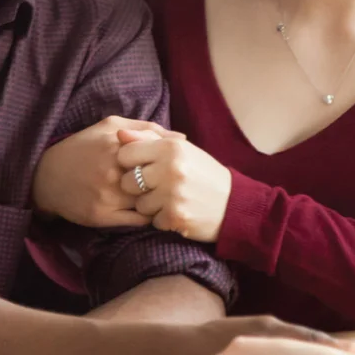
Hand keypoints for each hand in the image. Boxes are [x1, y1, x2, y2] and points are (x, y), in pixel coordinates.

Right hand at [32, 116, 183, 227]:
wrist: (47, 176)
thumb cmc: (83, 147)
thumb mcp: (111, 126)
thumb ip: (146, 128)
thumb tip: (181, 138)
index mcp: (119, 145)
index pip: (162, 155)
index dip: (172, 163)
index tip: (177, 166)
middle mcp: (114, 171)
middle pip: (158, 181)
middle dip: (170, 184)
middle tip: (176, 185)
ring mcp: (108, 196)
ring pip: (150, 203)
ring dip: (160, 202)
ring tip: (164, 198)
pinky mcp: (102, 216)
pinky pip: (138, 220)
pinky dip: (149, 216)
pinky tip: (149, 209)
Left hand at [117, 129, 231, 241]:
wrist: (233, 203)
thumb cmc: (203, 173)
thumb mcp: (181, 149)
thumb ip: (149, 139)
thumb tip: (120, 134)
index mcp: (171, 147)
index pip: (126, 153)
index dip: (130, 163)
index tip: (142, 167)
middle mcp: (171, 169)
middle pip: (127, 181)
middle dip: (136, 187)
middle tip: (154, 187)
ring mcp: (172, 194)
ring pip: (138, 204)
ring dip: (150, 205)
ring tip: (168, 200)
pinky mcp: (175, 216)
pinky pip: (152, 221)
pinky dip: (162, 219)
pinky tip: (176, 211)